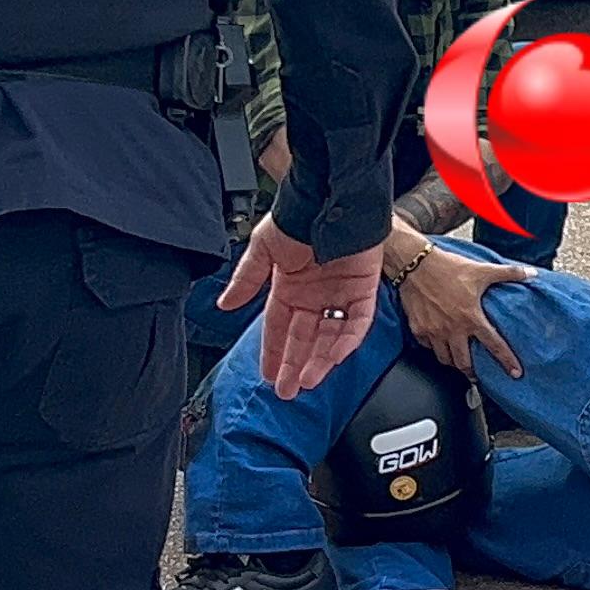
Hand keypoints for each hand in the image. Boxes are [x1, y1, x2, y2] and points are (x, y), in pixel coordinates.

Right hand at [217, 217, 387, 399]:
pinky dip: (346, 342)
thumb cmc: (297, 216)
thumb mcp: (263, 249)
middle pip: (304, 338)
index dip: (272, 352)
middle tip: (285, 391)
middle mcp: (314, 295)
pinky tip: (333, 359)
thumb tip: (224, 304)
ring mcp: (340, 295)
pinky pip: (357, 323)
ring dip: (318, 361)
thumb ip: (247, 279)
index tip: (267, 375)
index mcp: (288, 287)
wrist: (331, 198)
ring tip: (305, 382)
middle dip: (293, 365)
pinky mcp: (365, 290)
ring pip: (330, 337)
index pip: (278, 328)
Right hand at [394, 239, 530, 378]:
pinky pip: (427, 346)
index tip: (515, 373)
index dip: (507, 361)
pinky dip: (434, 348)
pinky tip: (439, 344)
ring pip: (444, 359)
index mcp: (471, 318)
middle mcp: (452, 329)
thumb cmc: (448, 267)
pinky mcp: (418, 329)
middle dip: (471, 372)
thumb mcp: (482, 270)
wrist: (415, 264)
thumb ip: (508, 273)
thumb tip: (531, 273)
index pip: (494, 345)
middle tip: (477, 375)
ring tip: (458, 362)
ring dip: (453, 362)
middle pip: (464, 363)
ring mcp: (433, 331)